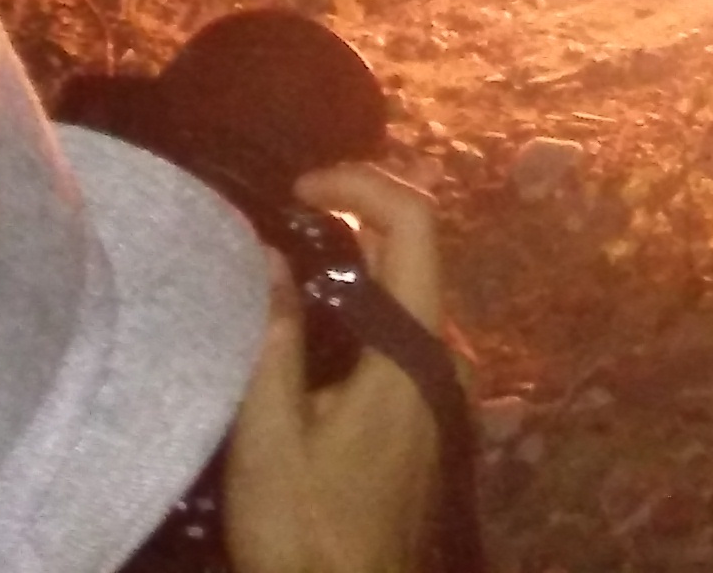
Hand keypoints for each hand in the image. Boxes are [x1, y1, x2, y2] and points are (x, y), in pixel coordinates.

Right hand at [222, 163, 449, 572]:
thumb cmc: (306, 530)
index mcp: (414, 352)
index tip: (298, 189)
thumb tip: (268, 255)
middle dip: (350, 219)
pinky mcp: (427, 418)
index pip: (415, 223)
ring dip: (353, 268)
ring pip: (406, 296)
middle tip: (278, 223)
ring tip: (281, 270)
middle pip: (414, 254)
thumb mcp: (270, 437)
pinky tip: (307, 332)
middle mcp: (444, 359)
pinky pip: (401, 337)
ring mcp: (442, 392)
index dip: (361, 183)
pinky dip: (360, 310)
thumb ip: (272, 339)